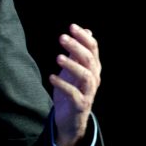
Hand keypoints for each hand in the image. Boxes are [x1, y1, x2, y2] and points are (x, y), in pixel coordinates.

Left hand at [49, 24, 100, 145]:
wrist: (71, 119)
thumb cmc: (72, 90)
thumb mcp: (74, 69)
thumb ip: (78, 52)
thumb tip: (87, 31)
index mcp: (93, 68)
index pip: (93, 49)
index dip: (83, 37)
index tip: (71, 26)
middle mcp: (94, 78)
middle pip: (88, 59)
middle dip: (76, 47)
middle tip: (62, 37)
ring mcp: (88, 92)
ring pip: (85, 76)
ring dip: (71, 65)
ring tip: (58, 57)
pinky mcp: (80, 104)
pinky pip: (73, 94)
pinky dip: (63, 85)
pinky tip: (52, 77)